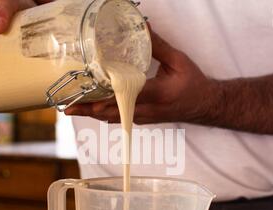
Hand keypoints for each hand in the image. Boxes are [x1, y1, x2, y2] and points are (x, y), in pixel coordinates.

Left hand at [65, 29, 214, 124]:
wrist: (205, 105)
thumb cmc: (193, 84)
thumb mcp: (178, 61)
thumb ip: (158, 45)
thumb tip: (141, 26)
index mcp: (158, 93)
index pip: (127, 94)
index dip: (105, 94)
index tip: (87, 92)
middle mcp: (148, 109)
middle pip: (113, 112)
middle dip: (89, 109)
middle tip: (67, 106)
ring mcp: (144, 117)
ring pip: (113, 119)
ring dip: (92, 114)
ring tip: (71, 108)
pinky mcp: (143, 119)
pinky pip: (119, 119)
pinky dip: (102, 114)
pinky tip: (90, 110)